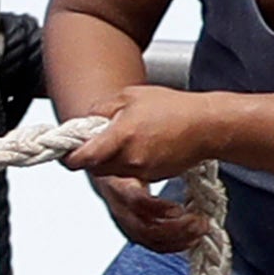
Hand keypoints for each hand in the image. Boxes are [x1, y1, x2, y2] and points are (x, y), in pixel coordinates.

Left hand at [59, 89, 219, 250]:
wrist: (207, 125)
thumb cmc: (173, 107)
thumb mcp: (130, 96)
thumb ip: (101, 108)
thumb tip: (84, 120)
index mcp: (121, 138)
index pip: (83, 157)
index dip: (69, 156)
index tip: (66, 151)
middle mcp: (130, 159)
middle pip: (94, 168)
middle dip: (90, 157)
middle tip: (92, 141)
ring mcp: (143, 172)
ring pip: (112, 173)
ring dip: (110, 160)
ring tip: (123, 139)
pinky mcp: (154, 177)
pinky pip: (131, 174)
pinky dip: (128, 164)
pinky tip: (141, 146)